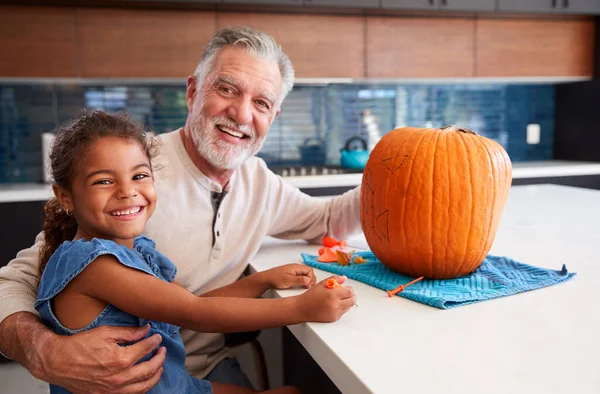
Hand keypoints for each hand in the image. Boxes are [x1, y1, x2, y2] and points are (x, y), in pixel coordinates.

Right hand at [40, 324, 165, 393]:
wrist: (58, 362)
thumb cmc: (80, 345)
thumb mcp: (106, 332)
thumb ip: (129, 332)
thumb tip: (147, 330)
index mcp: (121, 359)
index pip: (146, 348)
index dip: (154, 341)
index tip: (157, 337)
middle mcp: (120, 377)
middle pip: (150, 369)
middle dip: (160, 358)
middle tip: (162, 350)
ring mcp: (113, 390)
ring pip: (144, 386)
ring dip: (155, 375)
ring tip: (159, 366)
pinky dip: (142, 388)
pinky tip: (145, 380)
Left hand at [265, 263, 316, 289]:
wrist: (266, 279)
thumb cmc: (275, 278)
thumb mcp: (288, 280)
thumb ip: (299, 280)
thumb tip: (308, 280)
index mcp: (296, 267)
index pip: (310, 270)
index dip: (311, 278)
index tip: (308, 285)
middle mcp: (295, 268)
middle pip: (308, 272)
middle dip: (310, 279)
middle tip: (307, 287)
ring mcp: (293, 271)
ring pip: (305, 275)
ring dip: (306, 280)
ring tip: (304, 287)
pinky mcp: (291, 275)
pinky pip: (300, 277)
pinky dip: (302, 281)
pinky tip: (299, 286)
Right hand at [296, 275, 355, 322]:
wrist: (303, 308)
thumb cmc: (311, 296)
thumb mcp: (321, 284)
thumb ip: (334, 279)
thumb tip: (344, 278)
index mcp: (332, 294)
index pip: (350, 292)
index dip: (350, 289)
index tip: (347, 288)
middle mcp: (335, 304)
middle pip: (352, 300)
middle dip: (352, 296)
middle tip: (348, 293)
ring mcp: (335, 312)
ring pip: (349, 307)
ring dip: (347, 302)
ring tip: (340, 298)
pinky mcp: (334, 318)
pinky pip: (343, 312)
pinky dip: (342, 308)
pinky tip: (335, 304)